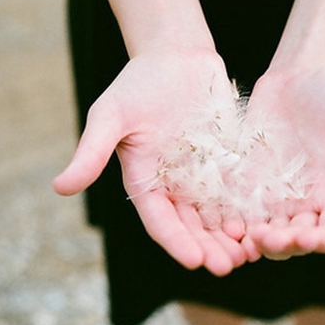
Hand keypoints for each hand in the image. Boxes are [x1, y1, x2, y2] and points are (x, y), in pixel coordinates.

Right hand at [53, 49, 255, 275]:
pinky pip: (240, 192)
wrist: (176, 57)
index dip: (177, 242)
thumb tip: (58, 188)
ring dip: (232, 237)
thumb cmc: (137, 84)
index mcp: (145, 183)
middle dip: (209, 248)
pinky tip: (265, 223)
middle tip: (228, 266)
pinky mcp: (228, 164)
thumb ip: (91, 153)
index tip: (195, 261)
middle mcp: (175, 187)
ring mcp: (203, 177)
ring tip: (251, 254)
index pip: (161, 221)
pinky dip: (250, 210)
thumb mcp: (110, 116)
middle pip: (193, 226)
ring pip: (218, 216)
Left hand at [241, 68, 324, 258]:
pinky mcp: (250, 187)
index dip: (322, 242)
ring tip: (243, 236)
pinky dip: (234, 223)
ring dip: (256, 241)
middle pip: (296, 242)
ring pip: (266, 234)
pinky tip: (224, 222)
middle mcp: (307, 205)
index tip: (307, 236)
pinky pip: (241, 214)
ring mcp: (276, 198)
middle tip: (266, 237)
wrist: (297, 79)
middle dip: (282, 245)